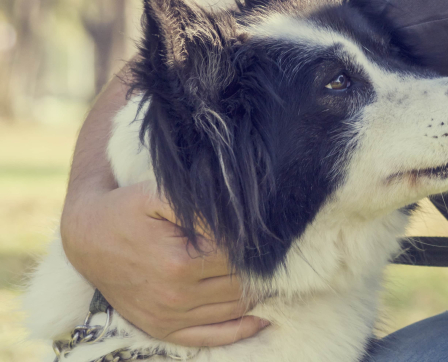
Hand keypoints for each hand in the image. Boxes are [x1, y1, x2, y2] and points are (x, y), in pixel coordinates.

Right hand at [61, 181, 268, 345]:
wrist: (86, 237)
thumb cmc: (127, 210)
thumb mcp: (159, 195)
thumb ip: (201, 207)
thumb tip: (240, 221)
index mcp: (180, 263)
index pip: (240, 258)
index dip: (258, 246)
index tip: (269, 236)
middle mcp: (176, 296)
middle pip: (242, 286)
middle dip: (263, 270)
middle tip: (277, 255)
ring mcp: (169, 317)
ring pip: (234, 310)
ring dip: (258, 295)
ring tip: (271, 276)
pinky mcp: (163, 329)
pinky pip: (213, 337)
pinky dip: (242, 329)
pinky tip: (262, 316)